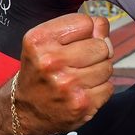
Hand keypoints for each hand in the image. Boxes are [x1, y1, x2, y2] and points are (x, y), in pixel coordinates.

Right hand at [14, 14, 113, 134]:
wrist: (26, 112)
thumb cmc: (39, 72)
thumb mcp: (47, 42)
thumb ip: (77, 27)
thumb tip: (103, 24)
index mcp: (39, 40)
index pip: (86, 22)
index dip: (84, 32)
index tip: (72, 42)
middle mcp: (51, 62)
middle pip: (100, 45)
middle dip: (94, 52)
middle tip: (77, 63)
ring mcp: (67, 85)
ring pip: (107, 67)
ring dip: (98, 72)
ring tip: (79, 77)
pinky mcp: (81, 104)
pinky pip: (108, 87)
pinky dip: (99, 89)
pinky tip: (82, 91)